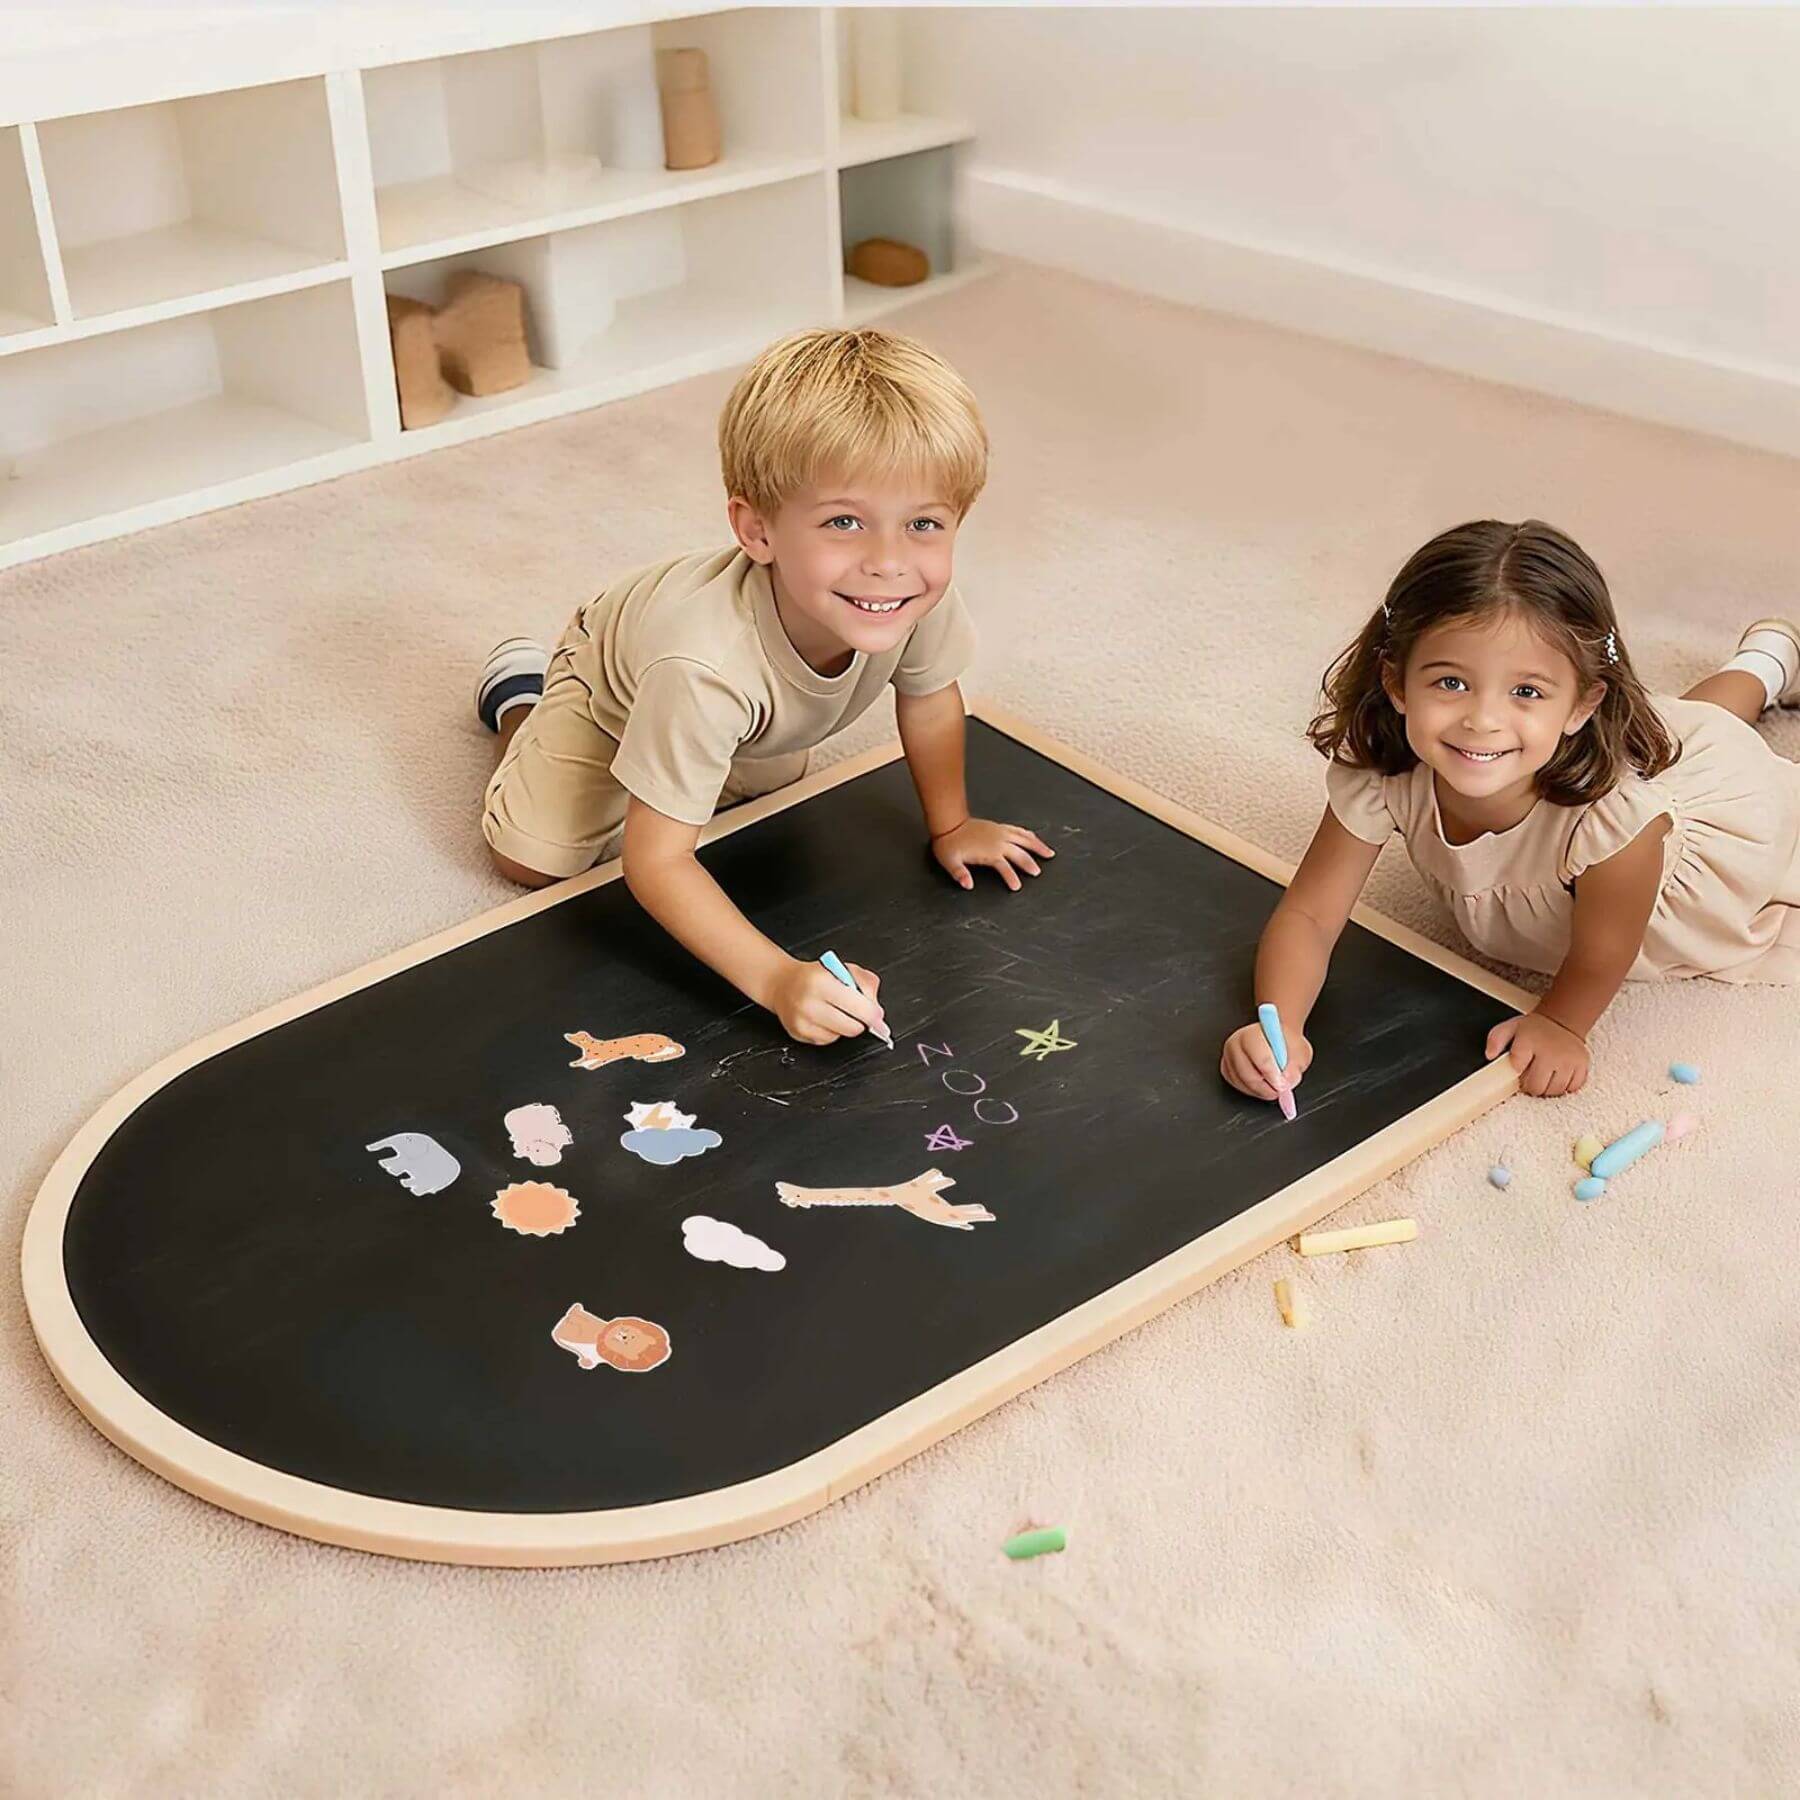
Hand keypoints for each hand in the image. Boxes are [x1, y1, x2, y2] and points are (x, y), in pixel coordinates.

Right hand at [767, 958, 885, 1045]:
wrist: (783, 984)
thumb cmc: (816, 976)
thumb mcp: (844, 968)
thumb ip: (865, 983)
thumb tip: (877, 1010)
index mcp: (822, 982)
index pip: (859, 1008)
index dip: (873, 1015)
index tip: (879, 1017)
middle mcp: (809, 1003)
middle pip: (853, 1027)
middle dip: (861, 1021)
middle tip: (859, 1012)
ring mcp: (802, 1021)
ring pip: (841, 1036)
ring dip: (845, 1026)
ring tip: (837, 1011)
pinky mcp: (799, 1034)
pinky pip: (828, 1040)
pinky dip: (832, 1031)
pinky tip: (824, 1018)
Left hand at [932, 818, 1054, 891]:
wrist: (949, 823)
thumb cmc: (949, 844)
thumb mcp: (950, 862)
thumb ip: (960, 874)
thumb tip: (967, 884)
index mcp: (989, 852)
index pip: (1005, 867)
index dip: (1012, 877)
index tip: (1017, 887)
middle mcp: (998, 841)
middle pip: (1019, 853)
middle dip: (1030, 863)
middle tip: (1037, 873)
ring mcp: (1001, 833)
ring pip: (1024, 839)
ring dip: (1037, 846)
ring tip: (1049, 853)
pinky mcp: (1000, 827)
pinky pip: (1019, 830)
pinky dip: (1029, 835)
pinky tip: (1035, 839)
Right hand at [1221, 1021, 1312, 1101]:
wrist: (1276, 1038)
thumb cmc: (1286, 1043)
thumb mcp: (1300, 1052)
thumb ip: (1294, 1067)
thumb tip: (1286, 1082)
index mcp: (1252, 1035)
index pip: (1261, 1059)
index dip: (1273, 1076)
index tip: (1283, 1086)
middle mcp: (1236, 1044)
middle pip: (1248, 1076)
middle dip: (1267, 1088)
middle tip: (1280, 1090)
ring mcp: (1228, 1057)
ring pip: (1243, 1084)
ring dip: (1261, 1091)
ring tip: (1274, 1085)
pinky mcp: (1226, 1068)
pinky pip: (1237, 1086)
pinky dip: (1252, 1091)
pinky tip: (1263, 1083)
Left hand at [1487, 1010, 1589, 1096]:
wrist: (1561, 1022)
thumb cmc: (1533, 1030)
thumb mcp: (1509, 1028)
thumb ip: (1495, 1040)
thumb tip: (1490, 1055)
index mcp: (1529, 1041)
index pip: (1517, 1067)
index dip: (1516, 1072)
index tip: (1518, 1068)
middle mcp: (1550, 1052)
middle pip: (1536, 1086)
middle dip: (1530, 1086)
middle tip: (1529, 1078)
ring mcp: (1568, 1060)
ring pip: (1554, 1091)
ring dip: (1546, 1089)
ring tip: (1543, 1077)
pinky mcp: (1581, 1066)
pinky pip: (1572, 1088)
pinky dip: (1564, 1087)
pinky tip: (1557, 1077)